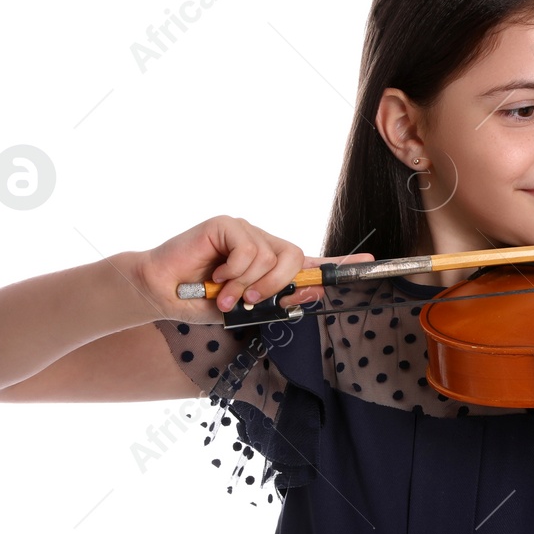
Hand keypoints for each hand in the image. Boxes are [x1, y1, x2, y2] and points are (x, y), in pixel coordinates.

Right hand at [134, 215, 372, 322]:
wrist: (162, 293)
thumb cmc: (202, 302)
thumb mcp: (248, 309)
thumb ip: (280, 301)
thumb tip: (313, 292)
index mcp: (271, 267)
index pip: (313, 263)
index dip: (342, 263)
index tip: (370, 260)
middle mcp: (263, 245)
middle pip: (297, 259)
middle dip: (279, 286)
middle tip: (251, 301)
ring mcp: (246, 232)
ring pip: (273, 257)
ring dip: (250, 284)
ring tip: (227, 293)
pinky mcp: (227, 224)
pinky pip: (250, 250)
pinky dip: (235, 271)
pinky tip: (216, 275)